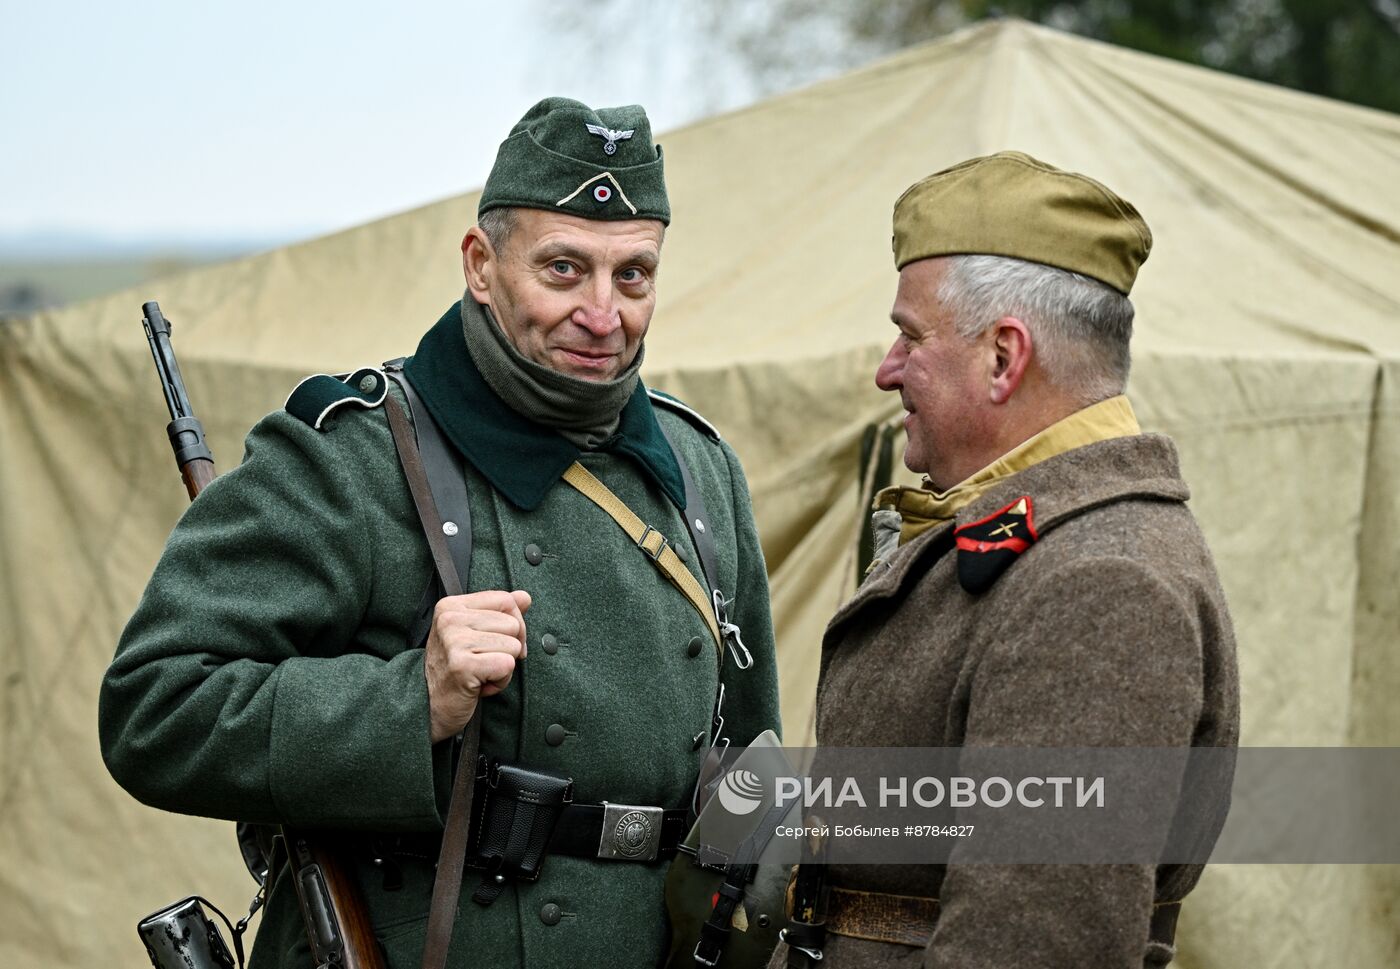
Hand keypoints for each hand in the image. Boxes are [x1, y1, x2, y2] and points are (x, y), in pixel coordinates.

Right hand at [424, 589, 530, 743]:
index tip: (500, 643)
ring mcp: (454, 641)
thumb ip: (499, 612)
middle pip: (513, 624)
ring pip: (513, 646)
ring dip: (503, 667)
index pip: (506, 600)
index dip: (515, 624)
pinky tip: (480, 685)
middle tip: (483, 663)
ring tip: (480, 674)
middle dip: (508, 649)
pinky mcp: (463, 665)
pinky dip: (501, 681)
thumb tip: (525, 597)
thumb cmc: (454, 669)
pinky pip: (507, 665)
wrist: (429, 706)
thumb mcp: (474, 634)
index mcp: (451, 606)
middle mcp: (450, 619)